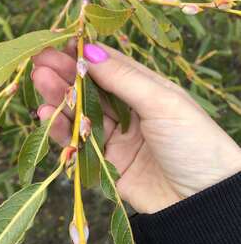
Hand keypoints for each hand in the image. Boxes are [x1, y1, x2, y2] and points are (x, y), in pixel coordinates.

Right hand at [32, 43, 240, 213]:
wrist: (202, 199)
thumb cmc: (194, 143)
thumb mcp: (163, 102)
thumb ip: (125, 79)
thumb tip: (91, 50)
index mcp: (147, 90)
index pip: (111, 66)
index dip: (86, 54)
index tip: (61, 44)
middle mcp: (130, 111)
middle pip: (92, 89)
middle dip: (67, 74)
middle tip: (41, 61)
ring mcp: (117, 137)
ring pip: (82, 113)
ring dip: (60, 98)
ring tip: (40, 81)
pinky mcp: (107, 162)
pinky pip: (80, 142)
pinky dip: (62, 130)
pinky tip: (45, 115)